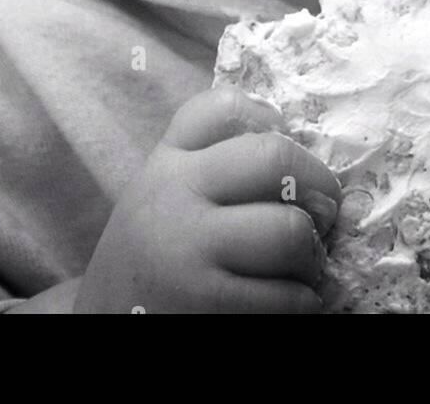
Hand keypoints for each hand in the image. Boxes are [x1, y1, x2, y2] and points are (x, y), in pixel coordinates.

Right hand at [74, 86, 340, 313]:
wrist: (105, 322)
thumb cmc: (152, 255)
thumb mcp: (162, 193)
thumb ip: (207, 162)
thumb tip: (294, 145)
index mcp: (168, 163)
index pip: (222, 108)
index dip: (269, 119)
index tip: (285, 150)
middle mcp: (176, 196)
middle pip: (273, 159)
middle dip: (319, 184)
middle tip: (324, 211)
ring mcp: (191, 251)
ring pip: (290, 231)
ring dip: (312, 253)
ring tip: (304, 265)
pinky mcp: (209, 306)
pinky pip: (287, 296)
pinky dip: (303, 301)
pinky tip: (290, 301)